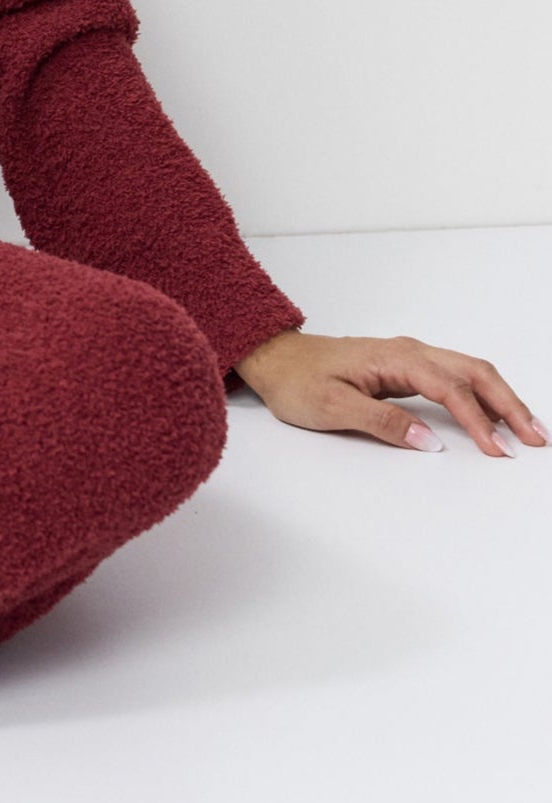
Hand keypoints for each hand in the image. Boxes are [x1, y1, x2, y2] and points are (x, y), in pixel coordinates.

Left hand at [235, 328, 546, 457]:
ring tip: (526, 431)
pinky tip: (493, 417)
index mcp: (394, 358)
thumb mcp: (332, 408)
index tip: (498, 450)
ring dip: (501, 399)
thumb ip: (383, 423)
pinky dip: (481, 396)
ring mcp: (410, 358)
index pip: (450, 388)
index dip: (478, 420)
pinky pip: (455, 378)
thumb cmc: (297, 381)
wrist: (276, 359)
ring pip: (470, 372)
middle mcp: (409, 352)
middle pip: (475, 372)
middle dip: (509, 404)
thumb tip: (429, 441)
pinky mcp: (406, 369)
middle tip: (536, 437)